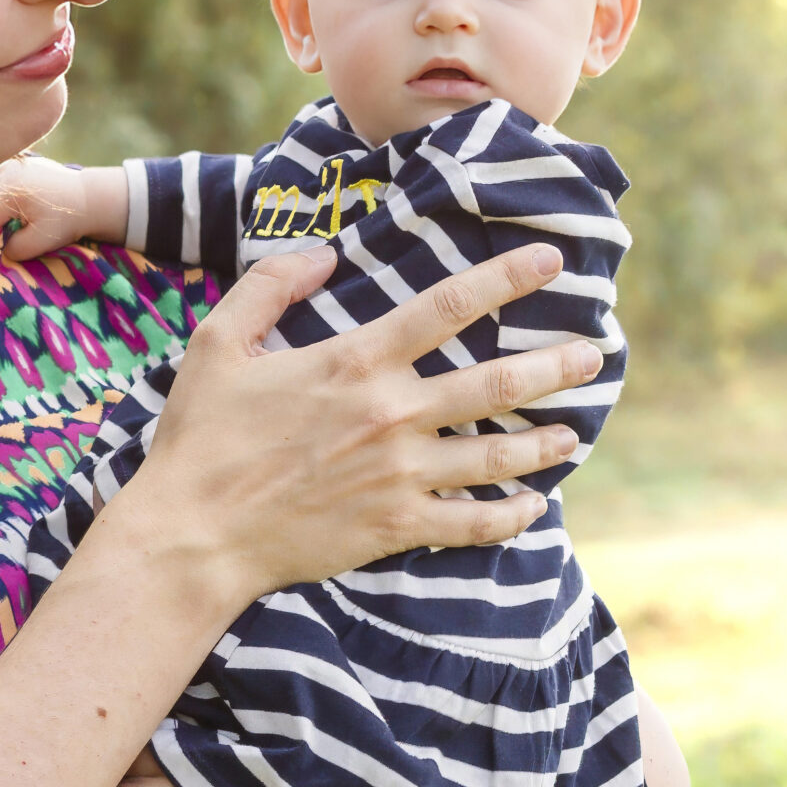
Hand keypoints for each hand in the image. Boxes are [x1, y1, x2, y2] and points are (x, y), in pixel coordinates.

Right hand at [0, 158, 128, 259]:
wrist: (89, 199)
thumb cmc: (65, 221)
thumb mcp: (39, 243)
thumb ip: (13, 249)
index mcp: (10, 190)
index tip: (18, 234)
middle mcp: (7, 170)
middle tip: (23, 223)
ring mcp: (12, 162)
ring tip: (16, 211)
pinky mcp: (19, 160)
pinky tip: (14, 198)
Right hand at [101, 242, 601, 610]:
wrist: (193, 533)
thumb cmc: (202, 436)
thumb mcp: (218, 341)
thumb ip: (271, 285)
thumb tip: (326, 253)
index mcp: (354, 362)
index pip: (448, 307)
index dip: (506, 278)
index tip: (550, 261)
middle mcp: (390, 415)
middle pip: (494, 382)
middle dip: (552, 365)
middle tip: (592, 354)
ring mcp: (399, 476)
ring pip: (496, 455)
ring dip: (544, 443)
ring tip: (575, 433)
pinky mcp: (394, 527)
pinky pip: (470, 523)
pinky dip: (508, 515)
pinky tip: (532, 506)